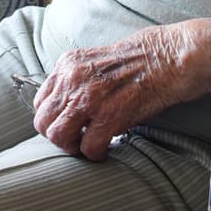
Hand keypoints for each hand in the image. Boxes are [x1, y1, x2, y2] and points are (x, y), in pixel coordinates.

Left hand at [32, 19, 210, 160]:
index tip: (68, 123)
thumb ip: (76, 80)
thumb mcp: (96, 61)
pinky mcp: (109, 116)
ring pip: (59, 137)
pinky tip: (107, 147)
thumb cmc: (139, 59)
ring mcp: (89, 98)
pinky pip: (88, 148)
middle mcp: (72, 79)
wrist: (169, 57)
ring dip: (73, 147)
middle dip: (58, 136)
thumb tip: (65, 107)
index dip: (53, 118)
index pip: (40, 101)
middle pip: (43, 122)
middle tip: (76, 140)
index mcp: (68, 65)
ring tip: (88, 145)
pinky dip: (96, 153)